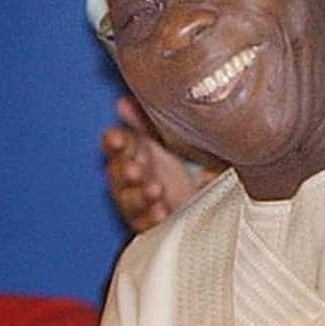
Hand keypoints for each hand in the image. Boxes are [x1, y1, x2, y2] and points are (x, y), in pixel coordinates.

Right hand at [102, 97, 206, 231]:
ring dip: (138, 196)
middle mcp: (132, 175)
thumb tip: (123, 102)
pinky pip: (143, 223)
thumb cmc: (185, 159)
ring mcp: (140, 200)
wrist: (210, 190)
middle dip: (125, 172)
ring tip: (155, 190)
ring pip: (127, 200)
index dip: (114, 142)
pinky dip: (150, 218)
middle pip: (117, 174)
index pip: (115, 144)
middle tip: (136, 170)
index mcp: (134, 150)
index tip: (117, 139)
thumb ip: (146, 120)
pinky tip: (161, 212)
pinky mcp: (151, 221)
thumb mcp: (169, 136)